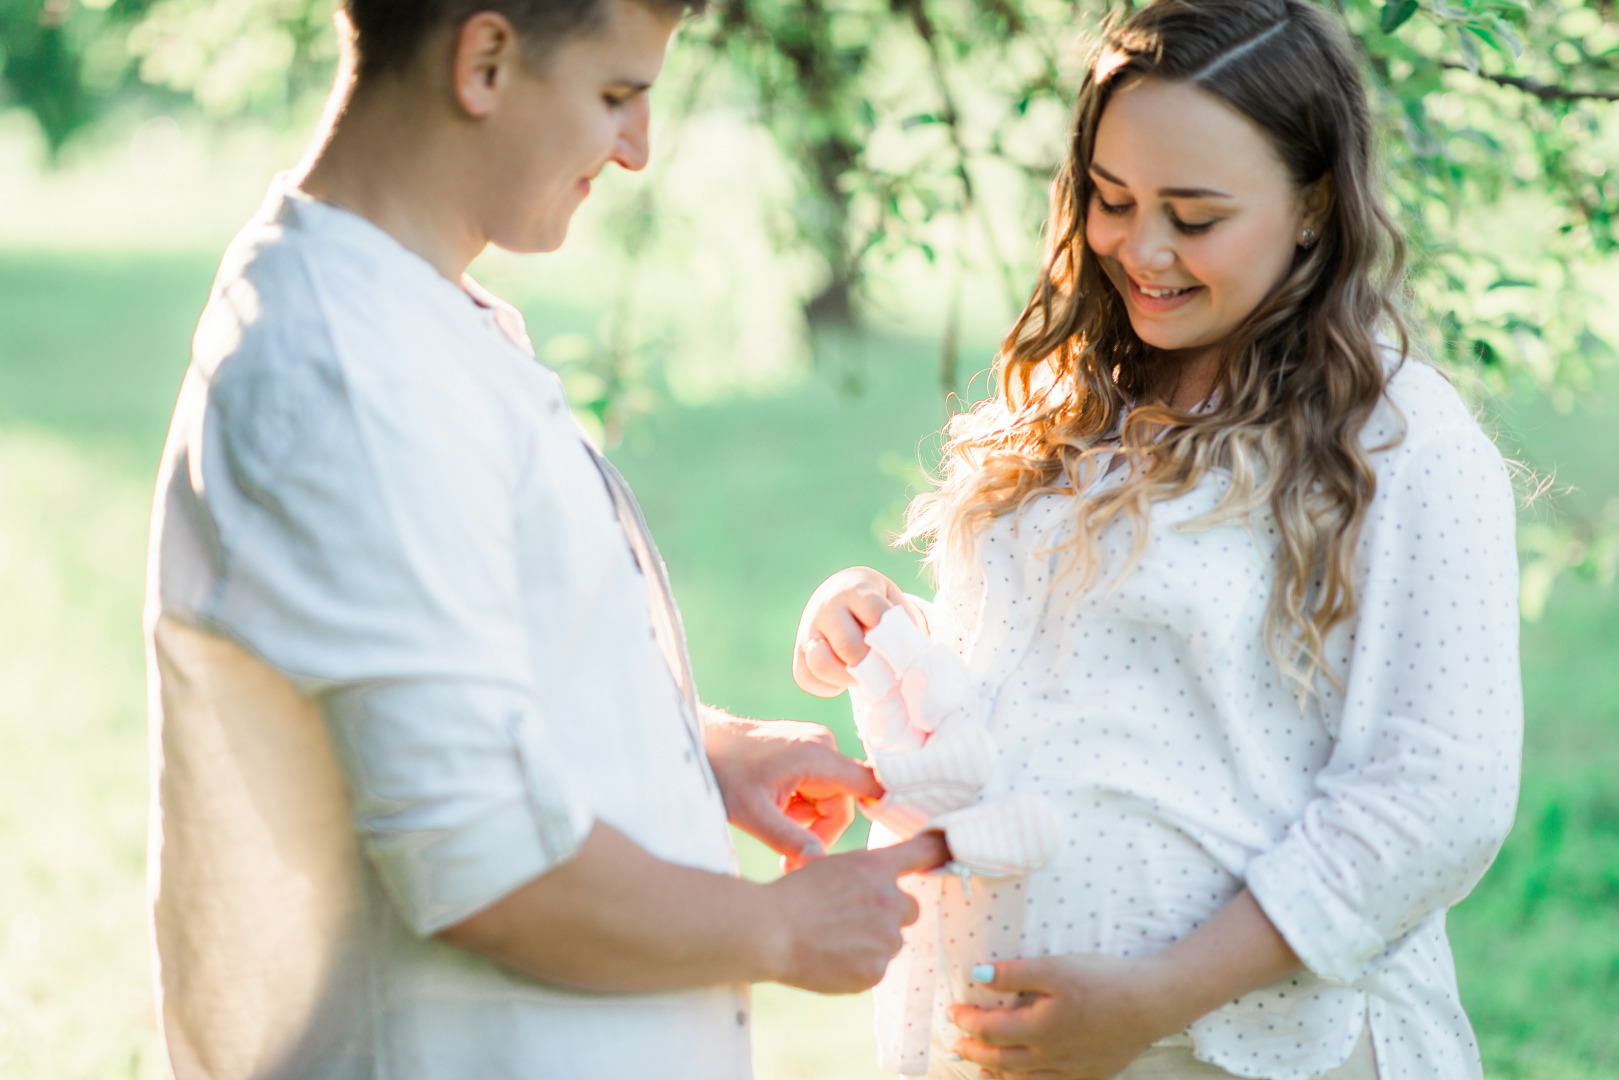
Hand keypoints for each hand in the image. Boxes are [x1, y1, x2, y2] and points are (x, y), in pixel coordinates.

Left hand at [703, 712, 882, 869]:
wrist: (700, 742)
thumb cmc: (722, 772)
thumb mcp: (751, 813)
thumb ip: (788, 838)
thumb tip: (819, 862)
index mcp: (818, 756)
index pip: (871, 785)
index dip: (882, 811)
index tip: (881, 843)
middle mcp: (824, 746)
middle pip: (843, 803)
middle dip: (818, 832)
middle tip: (787, 857)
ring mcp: (815, 746)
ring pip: (829, 800)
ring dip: (806, 820)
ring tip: (772, 825)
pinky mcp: (805, 751)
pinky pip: (817, 789)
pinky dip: (800, 807)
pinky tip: (774, 809)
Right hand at [762, 831, 949, 992]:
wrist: (770, 931)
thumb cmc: (793, 896)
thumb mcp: (831, 867)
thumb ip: (866, 876)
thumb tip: (885, 887)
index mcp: (876, 868)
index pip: (923, 853)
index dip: (939, 851)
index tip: (949, 851)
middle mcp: (889, 900)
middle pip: (910, 908)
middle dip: (889, 913)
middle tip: (854, 917)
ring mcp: (884, 938)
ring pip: (891, 941)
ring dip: (873, 941)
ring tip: (834, 939)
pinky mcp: (875, 971)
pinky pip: (877, 967)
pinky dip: (859, 966)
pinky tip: (831, 957)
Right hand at [794, 566, 923, 697]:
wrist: (839, 592)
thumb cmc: (875, 605)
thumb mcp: (892, 601)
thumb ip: (903, 624)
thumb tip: (909, 659)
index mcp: (855, 591)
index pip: (875, 614)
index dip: (893, 639)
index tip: (904, 655)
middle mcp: (827, 608)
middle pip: (848, 645)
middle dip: (871, 664)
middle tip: (885, 670)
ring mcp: (808, 630)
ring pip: (820, 664)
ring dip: (847, 678)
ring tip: (862, 675)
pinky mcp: (798, 652)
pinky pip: (806, 678)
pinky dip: (828, 687)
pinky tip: (844, 678)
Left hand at [950, 891, 1301, 1076]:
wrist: (1152, 1003)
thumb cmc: (1103, 980)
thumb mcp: (1054, 968)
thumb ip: (1013, 973)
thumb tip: (976, 975)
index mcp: (1038, 1029)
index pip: (989, 1030)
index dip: (966, 1021)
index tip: (952, 1010)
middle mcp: (1050, 1056)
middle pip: (1000, 1060)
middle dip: (974, 1051)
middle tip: (956, 1045)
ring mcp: (1071, 1069)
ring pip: (1023, 1078)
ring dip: (996, 1071)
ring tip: (981, 1065)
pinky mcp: (1090, 1073)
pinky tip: (1024, 1075)